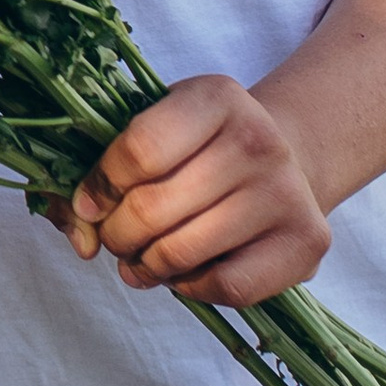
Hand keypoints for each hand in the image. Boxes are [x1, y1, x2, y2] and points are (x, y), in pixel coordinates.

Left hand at [58, 77, 331, 306]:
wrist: (287, 160)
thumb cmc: (202, 148)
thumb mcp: (158, 129)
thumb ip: (102, 171)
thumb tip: (78, 233)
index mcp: (216, 97)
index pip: (139, 150)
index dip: (100, 187)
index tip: (89, 206)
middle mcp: (259, 138)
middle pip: (153, 207)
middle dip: (116, 234)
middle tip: (114, 238)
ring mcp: (288, 192)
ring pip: (183, 251)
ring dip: (146, 265)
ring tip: (142, 258)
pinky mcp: (307, 242)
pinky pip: (226, 286)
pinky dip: (190, 288)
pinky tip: (183, 273)